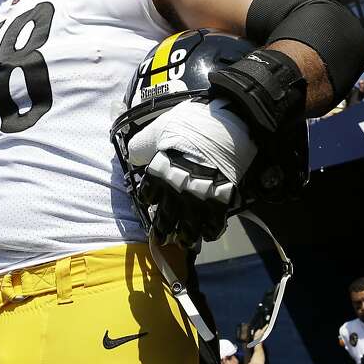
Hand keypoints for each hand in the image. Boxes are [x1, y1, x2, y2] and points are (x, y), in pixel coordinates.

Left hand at [124, 98, 256, 244]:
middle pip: (165, 218)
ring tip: (184, 241)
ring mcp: (199, 198)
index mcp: (159, 173)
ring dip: (185, 236)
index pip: (147, 194)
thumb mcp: (159, 127)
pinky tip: (209, 231)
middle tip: (161, 237)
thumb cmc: (193, 122)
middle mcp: (176, 191)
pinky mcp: (221, 200)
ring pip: (188, 228)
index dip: (148, 199)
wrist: (229, 123)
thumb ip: (144, 143)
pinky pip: (214, 224)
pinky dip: (211, 231)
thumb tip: (134, 154)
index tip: (150, 202)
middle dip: (162, 229)